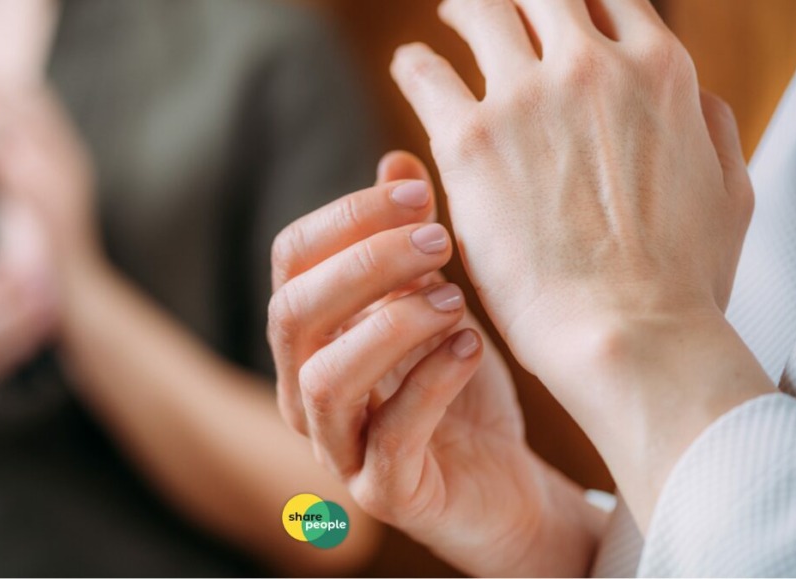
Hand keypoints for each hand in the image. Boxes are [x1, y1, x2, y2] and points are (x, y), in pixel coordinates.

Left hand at [0, 63, 103, 293]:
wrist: (81, 308)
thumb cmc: (48, 261)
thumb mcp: (24, 205)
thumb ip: (3, 169)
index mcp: (67, 160)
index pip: (33, 103)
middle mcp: (73, 168)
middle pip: (29, 109)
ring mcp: (67, 193)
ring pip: (27, 136)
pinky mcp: (55, 222)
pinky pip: (20, 179)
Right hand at [269, 152, 604, 575]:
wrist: (504, 482)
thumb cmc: (458, 386)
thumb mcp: (434, 302)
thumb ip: (408, 243)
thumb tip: (396, 161)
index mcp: (311, 336)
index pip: (291, 261)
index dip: (347, 217)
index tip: (419, 191)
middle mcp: (304, 391)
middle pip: (292, 313)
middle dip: (364, 263)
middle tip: (438, 237)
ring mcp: (339, 448)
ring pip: (326, 380)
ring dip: (391, 324)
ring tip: (454, 296)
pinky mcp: (385, 493)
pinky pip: (391, 438)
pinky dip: (432, 382)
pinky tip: (471, 344)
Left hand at [391, 0, 768, 526]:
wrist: (629, 334)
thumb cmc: (680, 283)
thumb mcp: (729, 189)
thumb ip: (707, 126)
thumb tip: (689, 98)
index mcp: (658, 72)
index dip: (577, 6)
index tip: (556, 20)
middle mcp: (592, 67)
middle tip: (492, 12)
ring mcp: (527, 98)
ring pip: (478, 12)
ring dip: (461, 12)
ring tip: (446, 26)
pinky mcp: (471, 141)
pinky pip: (424, 72)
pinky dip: (414, 65)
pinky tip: (412, 71)